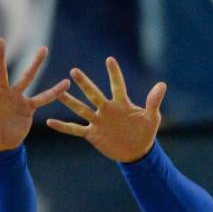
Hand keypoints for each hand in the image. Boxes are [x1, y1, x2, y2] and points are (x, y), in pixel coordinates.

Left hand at [0, 38, 68, 151]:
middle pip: (1, 72)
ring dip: (34, 64)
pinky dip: (53, 92)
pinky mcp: (27, 108)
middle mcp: (1, 93)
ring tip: (43, 49)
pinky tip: (65, 83)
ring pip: (26, 78)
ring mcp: (16, 98)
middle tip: (0, 40)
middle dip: (0, 57)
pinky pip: (42, 98)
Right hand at [46, 57, 165, 163]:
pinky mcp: (92, 134)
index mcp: (122, 104)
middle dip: (85, 84)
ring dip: (70, 102)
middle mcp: (107, 109)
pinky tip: (50, 121)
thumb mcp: (152, 118)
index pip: (117, 86)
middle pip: (93, 95)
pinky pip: (75, 130)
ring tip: (59, 91)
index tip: (109, 60)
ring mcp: (98, 121)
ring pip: (81, 110)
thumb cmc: (145, 132)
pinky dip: (63, 127)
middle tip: (74, 71)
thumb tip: (162, 84)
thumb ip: (153, 102)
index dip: (114, 74)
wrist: (137, 152)